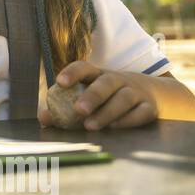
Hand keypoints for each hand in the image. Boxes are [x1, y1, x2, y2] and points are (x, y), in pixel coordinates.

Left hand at [38, 61, 158, 130]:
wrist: (151, 95)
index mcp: (97, 75)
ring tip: (91, 125)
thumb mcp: (88, 97)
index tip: (60, 82)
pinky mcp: (149, 108)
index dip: (72, 73)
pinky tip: (115, 127)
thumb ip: (64, 108)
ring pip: (123, 98)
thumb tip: (44, 118)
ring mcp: (136, 93)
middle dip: (92, 96)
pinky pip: (141, 112)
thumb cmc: (108, 97)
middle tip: (78, 109)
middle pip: (106, 83)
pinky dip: (129, 120)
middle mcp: (118, 80)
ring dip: (107, 112)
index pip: (84, 67)